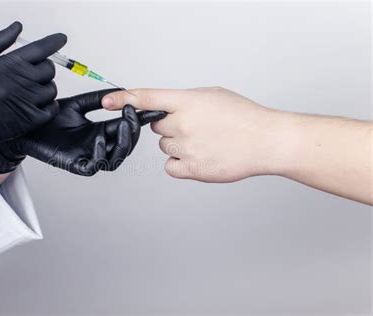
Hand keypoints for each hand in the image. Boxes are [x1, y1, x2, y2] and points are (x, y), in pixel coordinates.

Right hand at [0, 22, 65, 181]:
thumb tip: (18, 27)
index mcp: (6, 65)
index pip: (40, 49)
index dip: (54, 41)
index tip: (62, 38)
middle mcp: (19, 83)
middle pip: (49, 69)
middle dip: (43, 68)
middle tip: (29, 74)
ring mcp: (26, 103)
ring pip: (51, 89)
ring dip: (44, 88)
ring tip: (27, 91)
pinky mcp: (29, 121)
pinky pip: (51, 109)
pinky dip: (47, 106)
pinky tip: (34, 105)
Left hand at [0, 89, 165, 175]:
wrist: (23, 126)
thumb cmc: (46, 117)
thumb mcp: (77, 104)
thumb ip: (99, 99)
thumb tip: (122, 91)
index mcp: (100, 131)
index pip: (126, 127)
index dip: (140, 119)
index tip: (152, 108)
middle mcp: (97, 145)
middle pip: (126, 145)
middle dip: (134, 130)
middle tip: (133, 114)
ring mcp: (87, 156)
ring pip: (115, 158)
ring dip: (123, 143)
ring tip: (123, 126)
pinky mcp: (75, 165)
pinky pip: (95, 165)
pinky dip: (100, 153)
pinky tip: (99, 138)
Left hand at [102, 87, 279, 181]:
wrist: (266, 141)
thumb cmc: (243, 117)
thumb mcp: (212, 95)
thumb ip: (185, 101)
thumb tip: (167, 109)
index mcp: (188, 102)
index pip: (147, 98)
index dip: (124, 98)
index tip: (107, 101)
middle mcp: (183, 125)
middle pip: (156, 127)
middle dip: (171, 126)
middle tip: (195, 127)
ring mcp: (187, 148)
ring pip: (166, 147)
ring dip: (179, 145)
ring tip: (205, 142)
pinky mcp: (193, 170)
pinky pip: (171, 167)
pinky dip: (181, 164)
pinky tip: (201, 157)